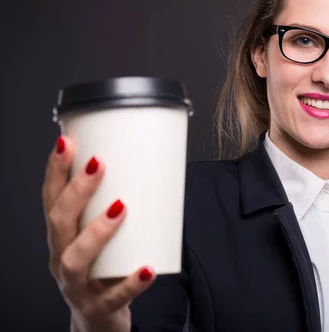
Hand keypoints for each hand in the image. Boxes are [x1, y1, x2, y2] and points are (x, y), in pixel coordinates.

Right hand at [42, 136, 154, 331]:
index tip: (67, 141)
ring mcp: (77, 287)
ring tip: (120, 207)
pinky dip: (131, 282)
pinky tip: (147, 269)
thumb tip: (152, 164)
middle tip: (98, 163)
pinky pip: (114, 297)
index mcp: (61, 238)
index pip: (50, 200)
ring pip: (75, 260)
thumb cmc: (105, 269)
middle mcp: (61, 259)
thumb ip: (116, 206)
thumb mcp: (102, 237)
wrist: (99, 321)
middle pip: (59, 223)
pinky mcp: (99, 308)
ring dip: (96, 231)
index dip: (55, 171)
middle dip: (76, 190)